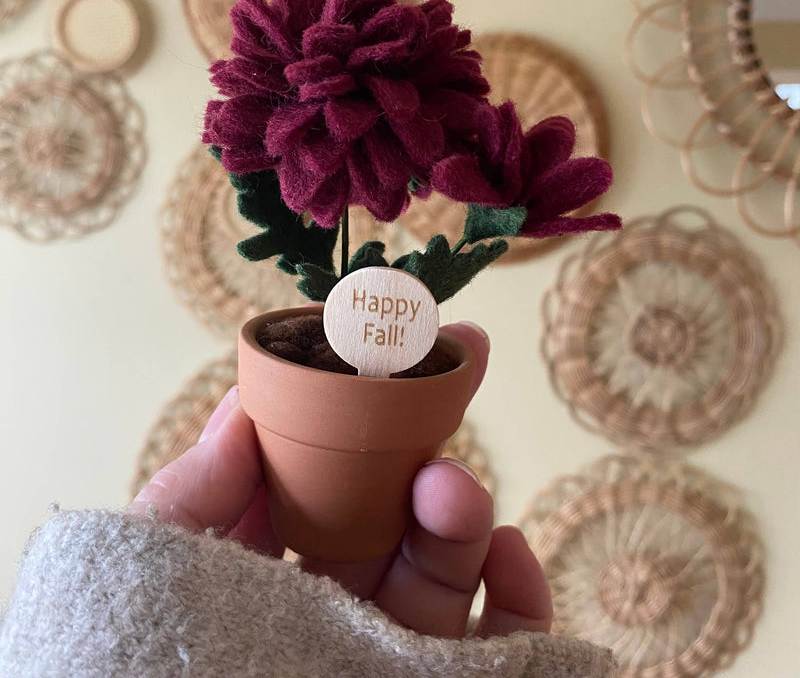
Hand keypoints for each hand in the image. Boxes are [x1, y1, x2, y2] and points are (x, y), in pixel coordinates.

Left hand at [129, 322, 551, 638]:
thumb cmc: (149, 648)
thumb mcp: (159, 564)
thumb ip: (193, 490)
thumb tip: (243, 402)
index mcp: (271, 555)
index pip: (326, 472)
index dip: (363, 411)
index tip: (399, 354)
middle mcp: (333, 593)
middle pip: (394, 510)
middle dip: (422, 452)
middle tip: (445, 398)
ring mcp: (386, 641)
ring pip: (446, 567)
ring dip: (463, 516)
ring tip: (457, 495)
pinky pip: (497, 643)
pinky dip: (517, 595)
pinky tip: (512, 555)